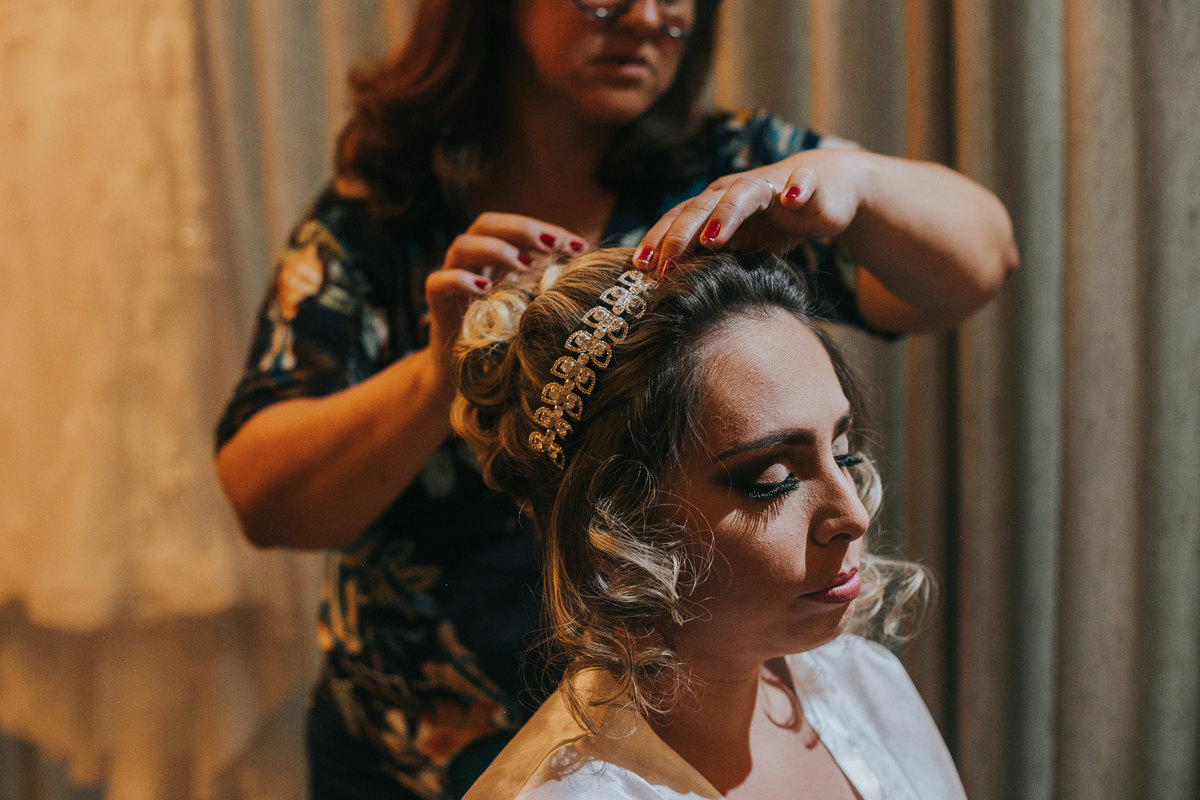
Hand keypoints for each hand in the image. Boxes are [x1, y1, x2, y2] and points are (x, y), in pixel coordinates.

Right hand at [425, 213, 586, 378]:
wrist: (466, 377)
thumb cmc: (506, 341)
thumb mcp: (534, 311)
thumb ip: (552, 288)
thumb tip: (592, 273)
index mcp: (497, 258)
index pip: (517, 227)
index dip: (547, 230)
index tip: (578, 246)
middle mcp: (473, 262)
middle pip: (487, 224)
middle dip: (521, 229)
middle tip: (550, 246)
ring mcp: (452, 280)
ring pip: (462, 245)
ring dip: (495, 250)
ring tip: (524, 266)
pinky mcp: (437, 305)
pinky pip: (439, 281)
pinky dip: (460, 280)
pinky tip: (484, 290)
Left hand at [634, 149, 868, 276]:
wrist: (823, 189)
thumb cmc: (771, 221)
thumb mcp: (737, 245)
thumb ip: (707, 259)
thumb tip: (668, 291)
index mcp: (712, 205)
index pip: (677, 221)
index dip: (658, 242)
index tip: (639, 269)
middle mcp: (733, 192)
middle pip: (701, 208)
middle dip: (681, 236)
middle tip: (666, 266)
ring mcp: (769, 186)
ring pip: (742, 195)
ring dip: (725, 214)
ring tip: (712, 239)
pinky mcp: (806, 184)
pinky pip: (801, 183)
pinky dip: (797, 188)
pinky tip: (792, 199)